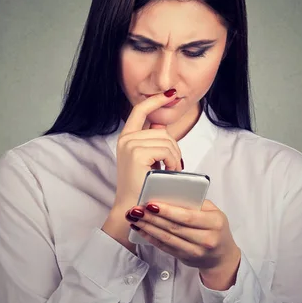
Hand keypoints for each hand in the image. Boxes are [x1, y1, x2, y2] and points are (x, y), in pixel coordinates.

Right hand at [112, 89, 182, 209]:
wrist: (133, 208)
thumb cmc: (143, 187)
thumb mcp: (147, 160)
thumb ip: (152, 141)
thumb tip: (160, 125)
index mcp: (126, 138)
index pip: (140, 110)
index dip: (156, 100)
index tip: (170, 94)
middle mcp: (126, 139)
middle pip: (162, 131)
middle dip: (174, 148)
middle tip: (174, 167)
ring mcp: (130, 145)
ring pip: (167, 141)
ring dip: (175, 158)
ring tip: (171, 172)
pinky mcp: (137, 153)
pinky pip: (166, 150)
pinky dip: (173, 162)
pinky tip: (169, 173)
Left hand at [126, 200, 240, 289]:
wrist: (221, 256)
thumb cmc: (215, 228)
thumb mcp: (214, 212)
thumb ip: (196, 203)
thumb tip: (171, 193)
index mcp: (214, 222)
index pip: (187, 216)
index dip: (168, 211)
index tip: (151, 204)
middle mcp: (206, 239)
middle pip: (174, 227)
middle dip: (152, 218)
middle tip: (136, 209)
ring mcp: (195, 251)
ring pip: (167, 238)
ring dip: (148, 227)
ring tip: (134, 217)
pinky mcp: (184, 258)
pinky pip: (164, 247)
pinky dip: (150, 237)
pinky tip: (140, 229)